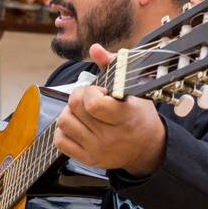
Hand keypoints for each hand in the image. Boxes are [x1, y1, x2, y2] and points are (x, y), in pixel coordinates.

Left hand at [53, 43, 165, 175]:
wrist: (147, 148)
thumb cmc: (138, 114)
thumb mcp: (132, 89)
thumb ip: (112, 67)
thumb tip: (94, 49)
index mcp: (125, 117)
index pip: (93, 103)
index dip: (90, 92)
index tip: (100, 91)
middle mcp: (110, 136)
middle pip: (74, 108)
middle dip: (78, 96)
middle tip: (89, 98)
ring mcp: (97, 150)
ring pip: (64, 122)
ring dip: (69, 112)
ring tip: (83, 112)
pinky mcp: (87, 159)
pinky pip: (60, 141)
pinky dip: (64, 130)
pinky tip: (78, 126)